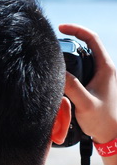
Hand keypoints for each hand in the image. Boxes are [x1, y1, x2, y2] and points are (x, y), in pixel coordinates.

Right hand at [59, 24, 116, 144]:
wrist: (112, 137)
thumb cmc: (103, 121)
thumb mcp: (85, 103)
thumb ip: (71, 86)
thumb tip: (57, 71)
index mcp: (106, 68)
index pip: (92, 39)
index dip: (76, 29)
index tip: (60, 28)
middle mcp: (105, 69)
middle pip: (87, 46)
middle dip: (70, 40)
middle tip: (53, 42)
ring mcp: (101, 77)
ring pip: (84, 58)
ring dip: (70, 55)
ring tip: (54, 57)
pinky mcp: (95, 86)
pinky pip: (82, 70)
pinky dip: (71, 68)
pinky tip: (59, 76)